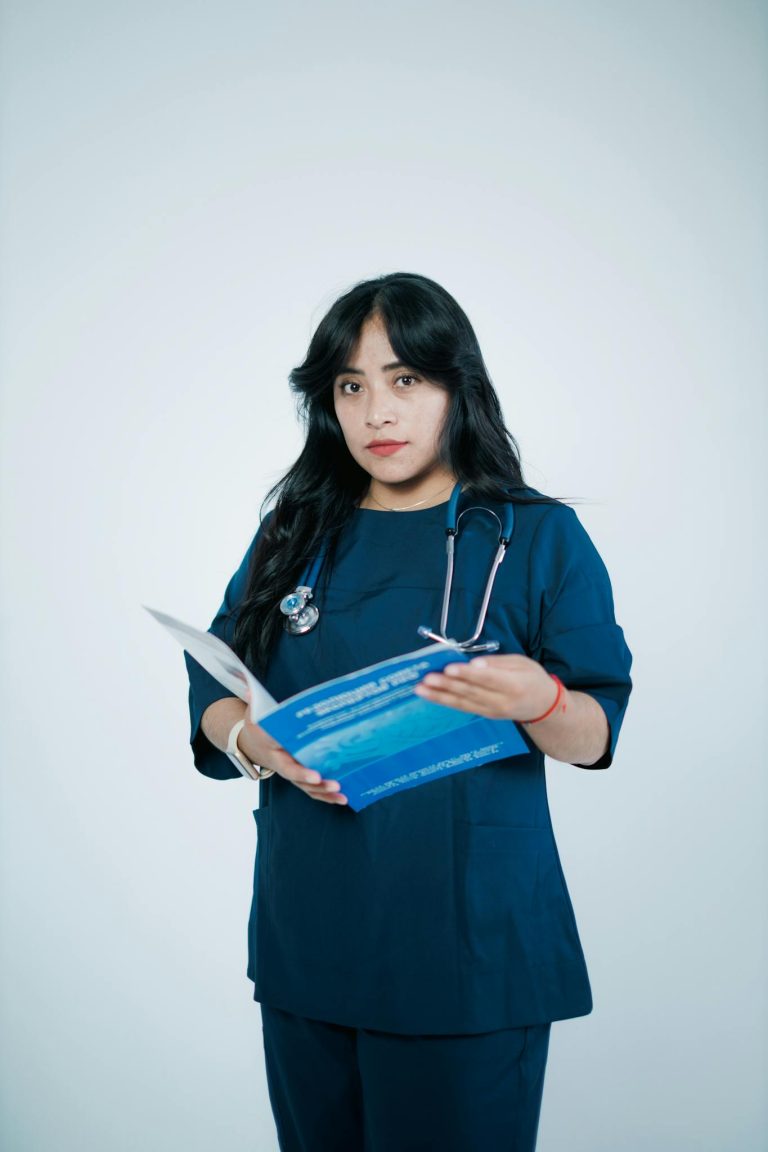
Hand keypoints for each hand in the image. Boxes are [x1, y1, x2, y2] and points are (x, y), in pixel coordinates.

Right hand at [240, 699, 347, 804]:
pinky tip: (342, 798)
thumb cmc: (257, 726)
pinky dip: (326, 796)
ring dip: (324, 793)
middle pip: (299, 778)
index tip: (315, 775)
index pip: (285, 762)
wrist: (252, 743)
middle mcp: (281, 764)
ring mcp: (290, 772)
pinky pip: (311, 790)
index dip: (300, 771)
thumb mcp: (253, 713)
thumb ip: (255, 702)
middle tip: (335, 784)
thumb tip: (251, 690)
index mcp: (271, 749)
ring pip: (306, 787)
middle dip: (317, 783)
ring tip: (342, 795)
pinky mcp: (299, 776)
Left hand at [413, 653, 559, 722]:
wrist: (544, 707)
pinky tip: (431, 695)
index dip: (467, 674)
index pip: (487, 679)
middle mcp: (501, 701)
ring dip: (439, 695)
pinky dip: (445, 701)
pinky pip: (463, 708)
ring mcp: (491, 711)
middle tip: (427, 677)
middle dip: (447, 684)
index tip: (449, 668)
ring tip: (421, 688)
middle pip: (470, 692)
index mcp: (514, 685)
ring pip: (462, 703)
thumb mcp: (521, 663)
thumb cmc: (533, 679)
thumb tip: (475, 663)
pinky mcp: (485, 715)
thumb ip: (498, 663)